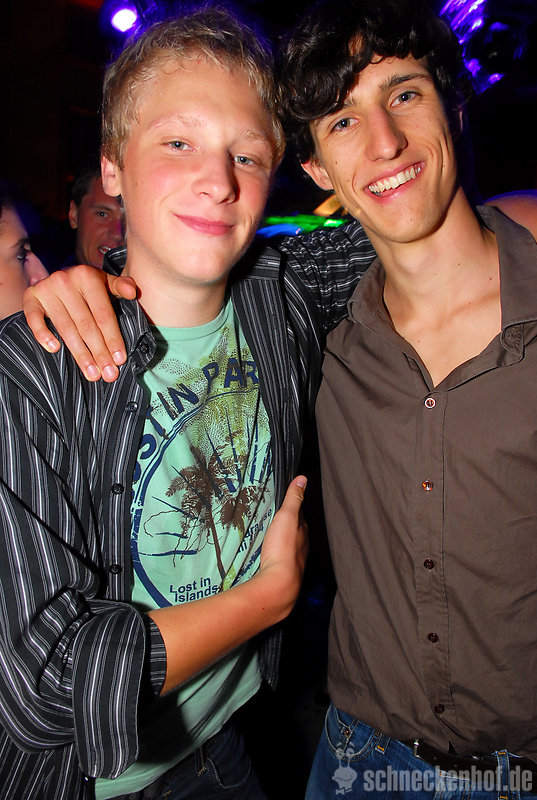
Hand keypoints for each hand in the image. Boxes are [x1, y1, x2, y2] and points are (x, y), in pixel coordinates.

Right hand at [22, 265, 136, 381]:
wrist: (60, 276)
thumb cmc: (88, 285)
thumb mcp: (106, 281)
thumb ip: (120, 286)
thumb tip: (133, 292)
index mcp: (87, 277)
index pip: (103, 314)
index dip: (112, 338)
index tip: (119, 360)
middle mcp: (65, 281)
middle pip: (86, 324)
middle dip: (99, 352)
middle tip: (108, 374)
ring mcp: (46, 289)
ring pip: (65, 328)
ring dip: (80, 353)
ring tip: (91, 373)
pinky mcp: (30, 297)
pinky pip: (33, 319)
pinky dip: (43, 334)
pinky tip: (54, 349)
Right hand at [255, 475, 308, 621]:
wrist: (278, 583)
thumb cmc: (283, 548)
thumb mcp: (287, 517)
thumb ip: (294, 498)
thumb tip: (302, 479)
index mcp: (303, 533)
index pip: (300, 517)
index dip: (293, 509)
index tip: (285, 503)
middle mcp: (302, 548)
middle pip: (295, 534)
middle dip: (287, 527)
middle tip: (275, 520)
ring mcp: (293, 563)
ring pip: (288, 548)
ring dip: (281, 542)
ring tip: (270, 537)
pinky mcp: (282, 574)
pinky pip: (279, 561)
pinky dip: (275, 555)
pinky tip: (268, 556)